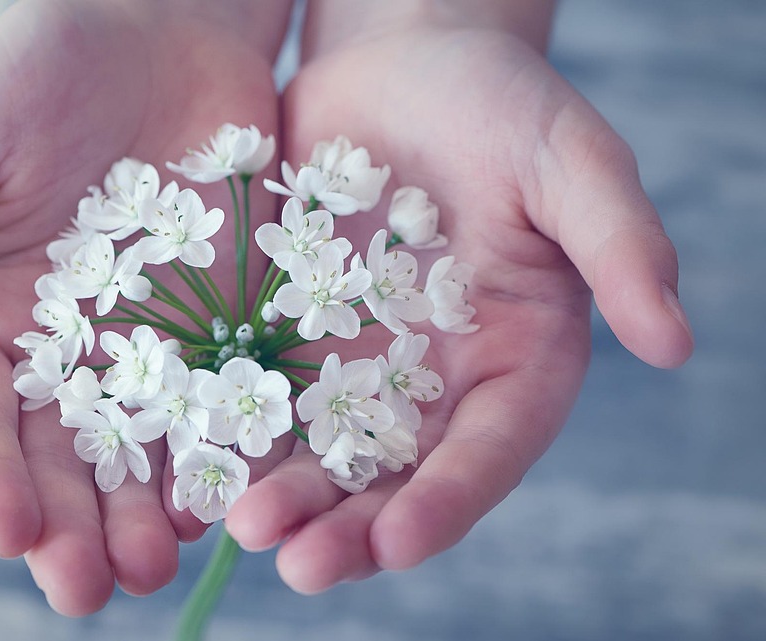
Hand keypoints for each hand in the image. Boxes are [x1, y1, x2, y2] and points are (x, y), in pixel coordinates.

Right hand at [0, 0, 289, 614]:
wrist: (166, 26)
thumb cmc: (45, 65)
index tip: (11, 534)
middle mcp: (64, 346)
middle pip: (60, 454)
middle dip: (72, 524)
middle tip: (89, 590)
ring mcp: (148, 340)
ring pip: (143, 447)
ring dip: (146, 510)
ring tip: (158, 565)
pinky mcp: (222, 322)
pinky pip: (224, 399)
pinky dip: (226, 452)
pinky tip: (235, 497)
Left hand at [224, 5, 693, 592]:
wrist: (402, 65)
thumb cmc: (500, 104)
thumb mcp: (568, 160)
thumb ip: (619, 243)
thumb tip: (675, 340)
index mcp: (516, 356)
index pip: (490, 448)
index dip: (449, 500)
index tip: (399, 541)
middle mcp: (438, 379)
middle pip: (399, 475)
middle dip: (354, 527)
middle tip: (303, 565)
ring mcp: (360, 362)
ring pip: (325, 452)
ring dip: (289, 497)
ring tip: (244, 527)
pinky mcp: (296, 333)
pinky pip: (264, 395)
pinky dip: (238, 433)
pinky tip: (200, 463)